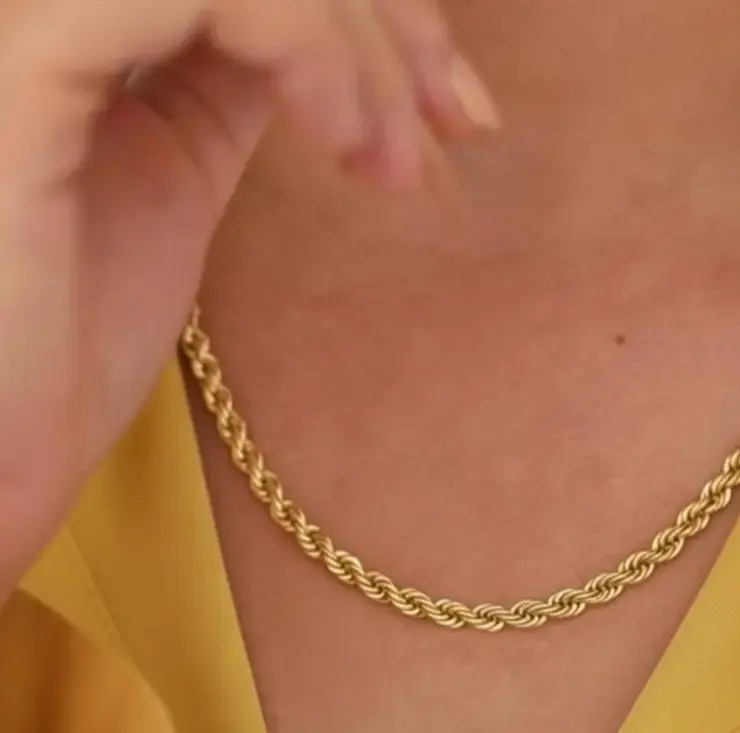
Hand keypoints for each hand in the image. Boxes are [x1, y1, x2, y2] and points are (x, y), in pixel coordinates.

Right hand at [0, 0, 498, 592]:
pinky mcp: (18, 65)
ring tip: (389, 158)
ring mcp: (26, 23)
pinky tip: (340, 135)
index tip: (454, 108)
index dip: (373, 9)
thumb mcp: (173, 173)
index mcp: (81, 21)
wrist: (4, 443)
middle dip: (387, 16)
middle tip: (455, 123)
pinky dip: (299, 38)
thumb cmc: (74, 337)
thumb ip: (225, 80)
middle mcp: (52, 7)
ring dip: (357, 37)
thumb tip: (329, 36)